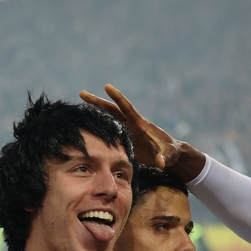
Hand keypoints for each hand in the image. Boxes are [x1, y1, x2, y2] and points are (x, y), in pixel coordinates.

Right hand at [80, 85, 199, 173]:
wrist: (170, 155)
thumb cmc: (172, 152)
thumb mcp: (169, 154)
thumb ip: (165, 157)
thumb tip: (161, 163)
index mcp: (141, 124)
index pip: (127, 108)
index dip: (118, 97)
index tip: (107, 86)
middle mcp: (132, 124)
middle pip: (111, 110)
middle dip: (97, 102)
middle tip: (81, 94)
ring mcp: (127, 131)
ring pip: (108, 120)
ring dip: (95, 114)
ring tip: (78, 108)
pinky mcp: (125, 140)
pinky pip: (110, 133)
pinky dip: (99, 129)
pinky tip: (86, 127)